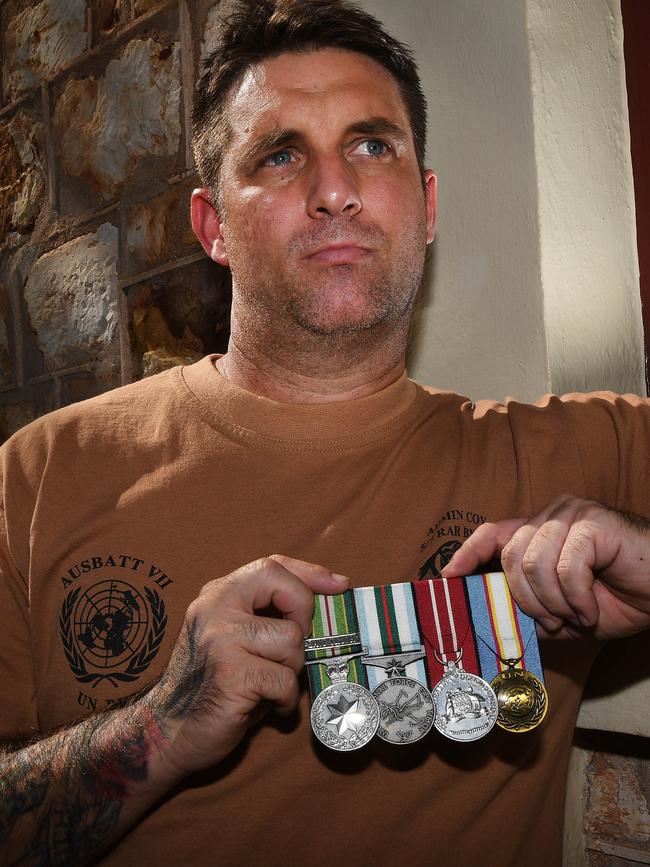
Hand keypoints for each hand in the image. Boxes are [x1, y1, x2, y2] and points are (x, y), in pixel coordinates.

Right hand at [146, 555, 347, 777]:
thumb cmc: (215, 684)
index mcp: (218, 594)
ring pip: (292, 640)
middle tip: (293, 649)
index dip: (309, 573)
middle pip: (285, 588)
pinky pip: (285, 680)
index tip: (338, 585)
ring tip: (270, 683)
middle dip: (304, 618)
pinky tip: (268, 705)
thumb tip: (331, 591)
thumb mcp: (236, 636)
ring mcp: (221, 639)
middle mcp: (215, 608)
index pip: (271, 565)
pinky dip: (285, 699)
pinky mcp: (231, 674)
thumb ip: (267, 613)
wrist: (169, 731)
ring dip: (291, 669)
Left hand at [441, 496, 649, 639]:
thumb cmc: (616, 599)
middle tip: (553, 622)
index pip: (492, 533)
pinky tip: (591, 609)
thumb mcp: (561, 613)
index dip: (467, 554)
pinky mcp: (595, 523)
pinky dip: (577, 599)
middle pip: (509, 556)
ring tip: (576, 616)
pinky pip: (567, 567)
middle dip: (526, 600)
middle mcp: (551, 515)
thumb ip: (527, 611)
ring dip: (553, 603)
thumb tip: (487, 619)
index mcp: (539, 531)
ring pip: (533, 563)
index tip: (448, 578)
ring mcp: (573, 514)